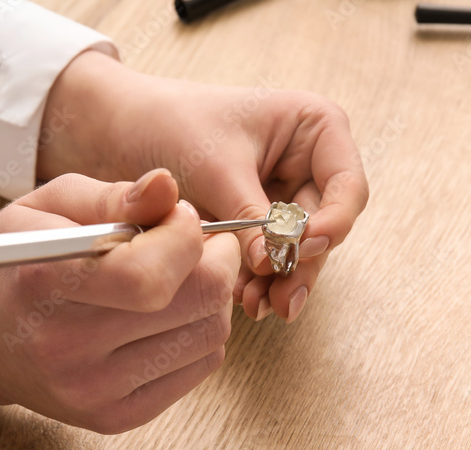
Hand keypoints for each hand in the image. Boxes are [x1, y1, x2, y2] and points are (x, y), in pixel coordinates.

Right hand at [0, 170, 239, 433]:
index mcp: (43, 283)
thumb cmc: (21, 263)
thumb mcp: (48, 208)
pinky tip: (168, 317)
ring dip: (212, 297)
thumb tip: (168, 188)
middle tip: (199, 244)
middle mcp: (67, 347)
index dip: (187, 237)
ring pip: (210, 334)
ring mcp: (94, 390)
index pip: (148, 275)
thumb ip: (111, 197)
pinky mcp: (117, 416)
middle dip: (216, 260)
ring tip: (178, 280)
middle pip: (198, 302)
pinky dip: (200, 333)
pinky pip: (202, 366)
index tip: (181, 218)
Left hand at [37, 51, 368, 321]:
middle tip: (279, 299)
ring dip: (280, 281)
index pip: (348, 188)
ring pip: (301, 252)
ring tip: (255, 306)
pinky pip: (272, 259)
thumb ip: (251, 216)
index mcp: (315, 129)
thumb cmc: (171, 123)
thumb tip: (274, 264)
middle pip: (327, 228)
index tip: (300, 249)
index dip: (332, 224)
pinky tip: (243, 299)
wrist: (122, 129)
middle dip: (300, 265)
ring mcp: (287, 196)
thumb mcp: (215, 167)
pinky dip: (260, 281)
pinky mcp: (261, 224)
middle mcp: (310, 164)